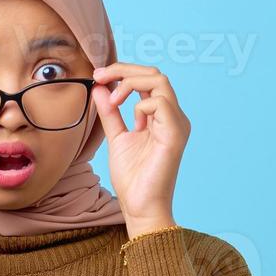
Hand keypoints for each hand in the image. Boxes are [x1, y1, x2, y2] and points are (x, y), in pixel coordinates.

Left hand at [91, 63, 189, 234]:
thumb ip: (110, 113)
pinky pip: (161, 103)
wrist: (140, 206)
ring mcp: (176, 124)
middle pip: (155, 73)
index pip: (147, 79)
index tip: (98, 75)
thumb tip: (100, 87)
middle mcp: (173, 117)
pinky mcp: (175, 134)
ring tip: (113, 100)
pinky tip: (132, 122)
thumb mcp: (116, 137)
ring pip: (160, 81)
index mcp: (161, 117)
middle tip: (100, 75)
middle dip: (124, 69)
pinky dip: (140, 104)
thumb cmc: (133, 178)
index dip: (122, 72)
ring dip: (130, 83)